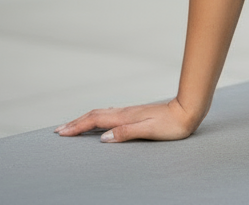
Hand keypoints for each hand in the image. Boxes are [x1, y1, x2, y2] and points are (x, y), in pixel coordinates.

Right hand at [55, 98, 199, 143]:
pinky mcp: (136, 113)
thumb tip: (103, 137)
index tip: (61, 132)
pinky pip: (110, 114)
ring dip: (85, 119)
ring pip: (102, 113)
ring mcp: (130, 111)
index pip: (95, 121)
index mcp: (125, 117)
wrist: (188, 110)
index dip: (77, 127)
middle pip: (95, 115)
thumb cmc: (172, 124)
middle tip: (60, 130)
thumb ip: (126, 132)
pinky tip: (99, 120)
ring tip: (73, 125)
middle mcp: (125, 112)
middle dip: (76, 122)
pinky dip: (98, 118)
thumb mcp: (149, 131)